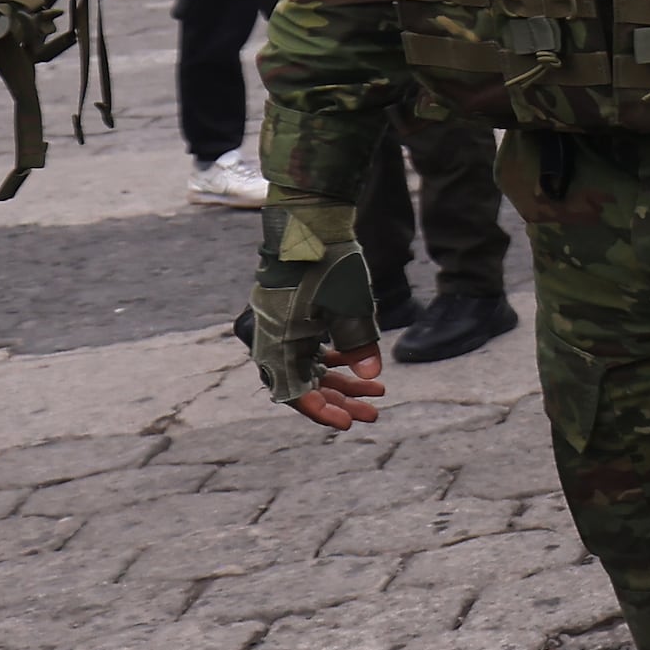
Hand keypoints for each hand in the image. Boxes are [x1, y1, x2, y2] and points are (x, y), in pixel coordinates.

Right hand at [242, 245, 384, 429]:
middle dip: (340, 400)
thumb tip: (371, 377)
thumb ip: (361, 344)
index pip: (294, 392)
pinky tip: (360, 366)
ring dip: (340, 381)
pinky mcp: (291, 320)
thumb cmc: (328, 265)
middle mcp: (271, 341)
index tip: (349, 424)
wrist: (309, 225)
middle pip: (304, 384)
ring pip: (309, 368)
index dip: (322, 411)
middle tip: (374, 414)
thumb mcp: (351, 306)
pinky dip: (333, 359)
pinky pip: (309, 350)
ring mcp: (280, 330)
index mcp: (276, 342)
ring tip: (378, 391)